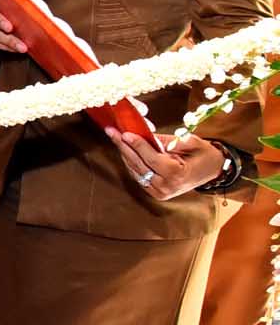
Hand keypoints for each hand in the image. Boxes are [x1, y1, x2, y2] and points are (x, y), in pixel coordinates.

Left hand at [109, 129, 225, 200]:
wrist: (212, 171)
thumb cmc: (204, 154)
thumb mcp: (194, 143)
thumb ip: (174, 141)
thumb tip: (151, 137)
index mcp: (177, 175)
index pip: (152, 159)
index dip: (137, 145)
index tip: (125, 133)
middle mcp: (166, 187)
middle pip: (139, 165)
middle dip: (124, 147)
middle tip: (111, 132)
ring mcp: (159, 192)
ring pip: (136, 171)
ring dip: (125, 153)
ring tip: (115, 137)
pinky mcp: (155, 193)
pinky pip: (138, 175)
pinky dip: (131, 162)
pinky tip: (125, 149)